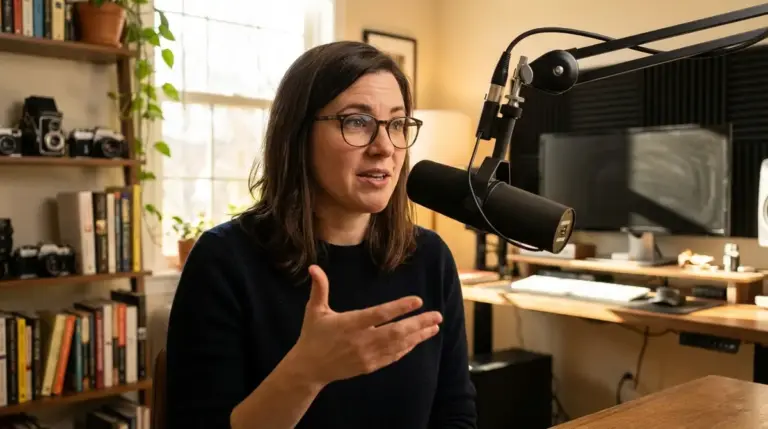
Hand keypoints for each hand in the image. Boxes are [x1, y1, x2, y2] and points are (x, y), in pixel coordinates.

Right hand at [287, 264, 441, 386]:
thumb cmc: (313, 336)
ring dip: (418, 336)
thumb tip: (313, 267)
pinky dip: (407, 348)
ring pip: (398, 345)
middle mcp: (361, 340)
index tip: (418, 301)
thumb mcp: (314, 310)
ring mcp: (367, 355)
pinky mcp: (369, 366)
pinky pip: (393, 357)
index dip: (399, 307)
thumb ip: (319, 288)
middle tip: (437, 316)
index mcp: (350, 324)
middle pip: (396, 332)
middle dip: (419, 323)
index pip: (379, 314)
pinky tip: (417, 340)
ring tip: (434, 327)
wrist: (309, 368)